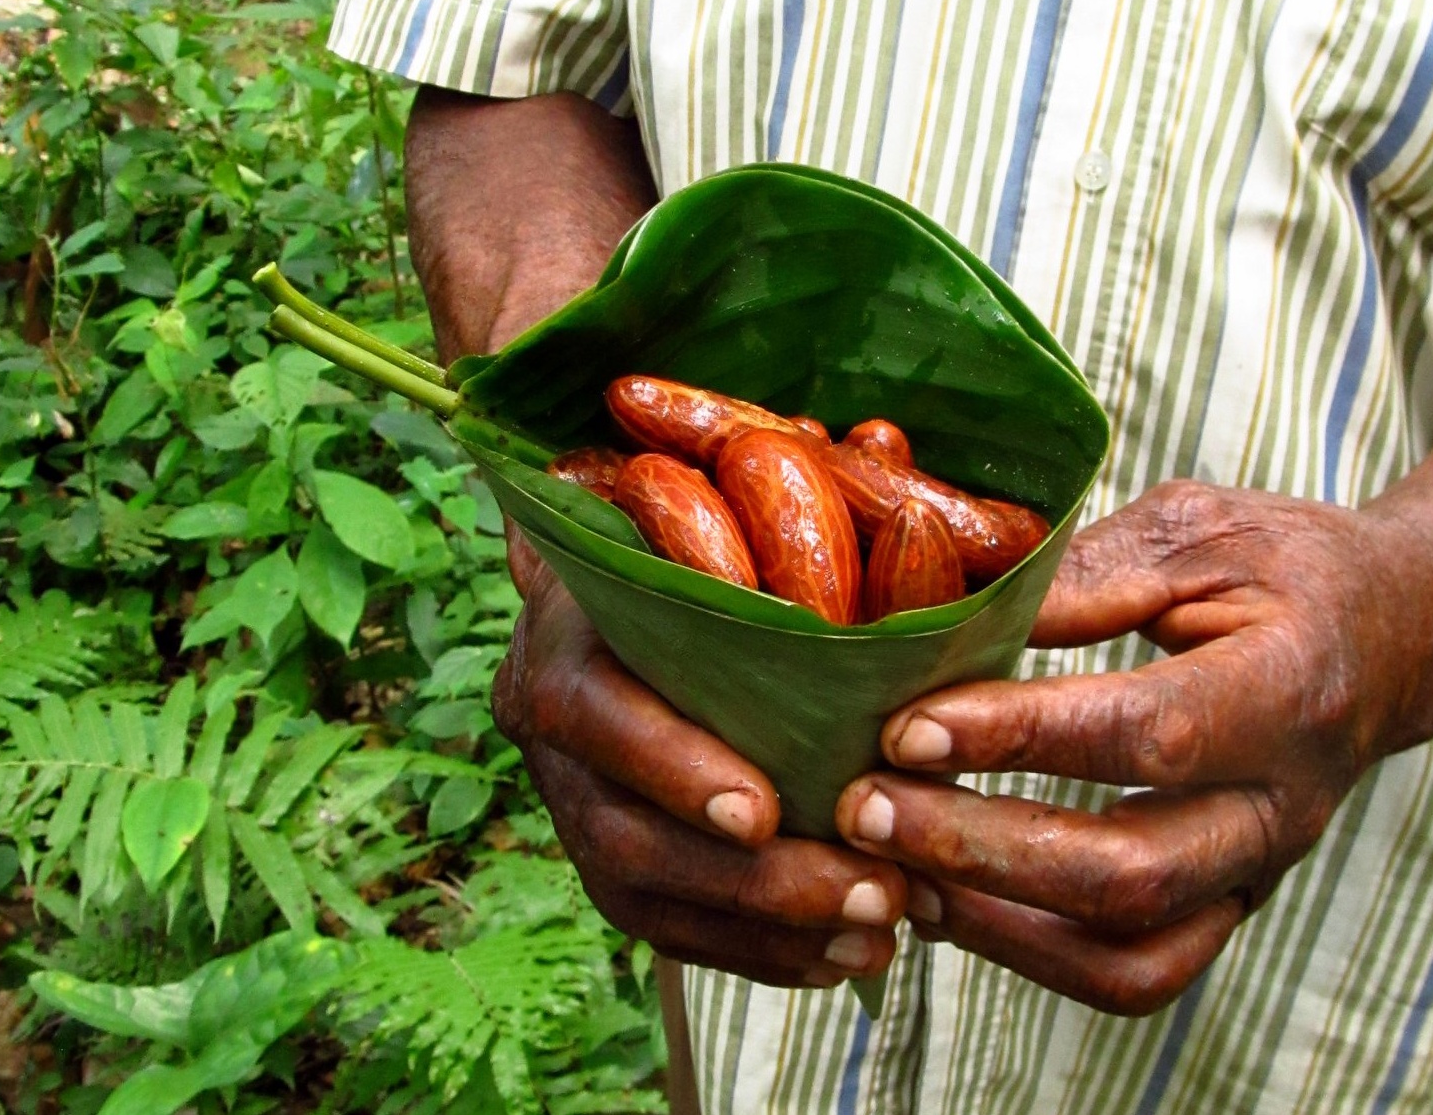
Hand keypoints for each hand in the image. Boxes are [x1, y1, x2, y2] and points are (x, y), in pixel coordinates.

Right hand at [493, 551, 908, 988]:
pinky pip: (669, 929)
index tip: (762, 813)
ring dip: (768, 931)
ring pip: (647, 897)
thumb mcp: (720, 512)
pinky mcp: (606, 861)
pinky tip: (839, 960)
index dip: (670, 766)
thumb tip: (882, 473)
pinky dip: (757, 952)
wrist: (629, 585)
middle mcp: (551, 731)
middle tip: (873, 894)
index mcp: (563, 634)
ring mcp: (571, 805)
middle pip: (625, 834)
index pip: (591, 712)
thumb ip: (774, 524)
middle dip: (753, 881)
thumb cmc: (697, 534)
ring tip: (877, 939)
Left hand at [833, 479, 1432, 1014]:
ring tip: (886, 869)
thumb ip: (1087, 572)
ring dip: (994, 925)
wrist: (1395, 636)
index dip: (1020, 736)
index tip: (909, 724)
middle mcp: (1283, 804)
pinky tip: (944, 898)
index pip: (1147, 732)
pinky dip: (1030, 953)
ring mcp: (1260, 870)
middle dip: (980, 847)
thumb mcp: (1198, 530)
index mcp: (1288, 687)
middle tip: (866, 806)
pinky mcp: (1229, 903)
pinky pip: (1133, 970)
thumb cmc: (1288, 566)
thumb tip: (956, 614)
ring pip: (1130, 954)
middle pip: (1130, 874)